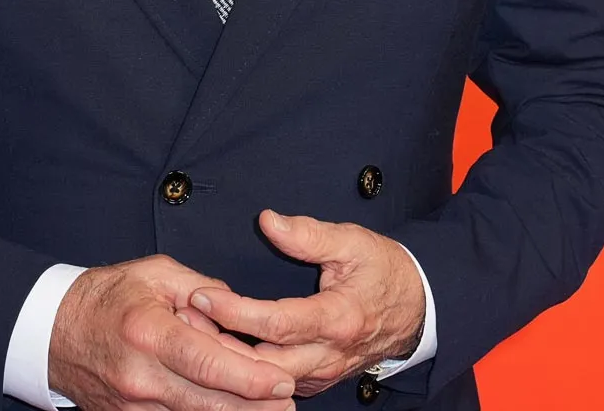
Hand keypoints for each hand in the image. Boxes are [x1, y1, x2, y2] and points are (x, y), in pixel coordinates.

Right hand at [50, 254, 298, 410]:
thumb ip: (202, 290)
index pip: (209, 363)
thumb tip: (237, 311)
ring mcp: (132, 406)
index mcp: (149, 332)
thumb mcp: (155, 274)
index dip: (251, 377)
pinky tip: (227, 410)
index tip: (284, 381)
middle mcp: (141, 377)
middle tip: (289, 405)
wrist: (49, 331)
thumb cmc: (104, 297)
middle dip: (255, 407)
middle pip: (209, 403)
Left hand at [189, 211, 424, 396]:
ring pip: (267, 379)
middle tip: (184, 321)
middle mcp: (330, 354)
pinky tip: (220, 350)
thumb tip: (269, 221)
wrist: (419, 309)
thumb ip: (308, 234)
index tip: (200, 296)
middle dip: (220, 346)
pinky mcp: (318, 379)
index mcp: (338, 318)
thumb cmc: (385, 271)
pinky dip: (247, 371)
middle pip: (264, 363)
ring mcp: (324, 372)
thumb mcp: (353, 241)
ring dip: (229, 360)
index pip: (276, 323)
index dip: (234, 312)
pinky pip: (276, 382)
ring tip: (193, 333)